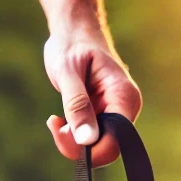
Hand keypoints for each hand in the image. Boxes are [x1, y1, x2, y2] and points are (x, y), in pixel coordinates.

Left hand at [43, 21, 141, 164]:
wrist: (74, 32)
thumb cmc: (72, 45)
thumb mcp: (68, 73)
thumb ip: (77, 105)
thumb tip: (86, 140)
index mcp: (124, 96)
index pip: (115, 142)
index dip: (90, 149)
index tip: (61, 132)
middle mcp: (126, 108)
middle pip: (107, 148)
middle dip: (78, 145)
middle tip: (55, 124)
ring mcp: (116, 114)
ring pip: (97, 146)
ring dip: (72, 140)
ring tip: (55, 120)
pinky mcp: (105, 117)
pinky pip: (91, 138)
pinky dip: (73, 135)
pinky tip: (60, 120)